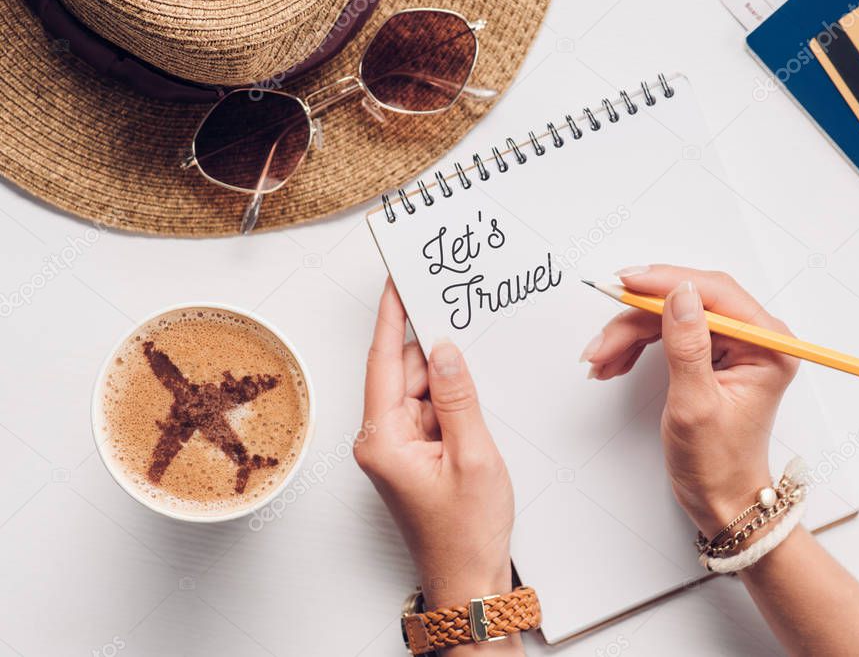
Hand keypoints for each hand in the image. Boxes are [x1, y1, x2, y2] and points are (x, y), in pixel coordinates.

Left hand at [356, 280, 516, 621]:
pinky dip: (449, 399)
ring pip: (419, 390)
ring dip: (445, 378)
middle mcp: (381, 439)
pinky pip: (428, 411)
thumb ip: (457, 397)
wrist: (468, 580)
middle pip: (403, 372)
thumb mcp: (473, 457)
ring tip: (473, 363)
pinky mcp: (414, 454)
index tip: (397, 281)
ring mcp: (397, 447)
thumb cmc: (465, 534)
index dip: (392, 317)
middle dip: (431, 346)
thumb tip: (443, 348)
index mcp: (383, 439)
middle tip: (453, 307)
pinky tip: (471, 395)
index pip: (384, 361)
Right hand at [580, 265, 798, 533]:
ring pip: (670, 317)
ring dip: (630, 335)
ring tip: (600, 359)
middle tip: (602, 339)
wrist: (721, 497)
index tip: (627, 283)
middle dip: (638, 318)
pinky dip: (636, 345)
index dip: (666, 283)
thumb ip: (687, 346)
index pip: (715, 293)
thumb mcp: (696, 405)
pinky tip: (614, 363)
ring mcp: (733, 346)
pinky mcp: (712, 354)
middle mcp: (755, 338)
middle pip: (687, 302)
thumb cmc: (718, 463)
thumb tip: (679, 293)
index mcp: (768, 346)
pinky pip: (668, 334)